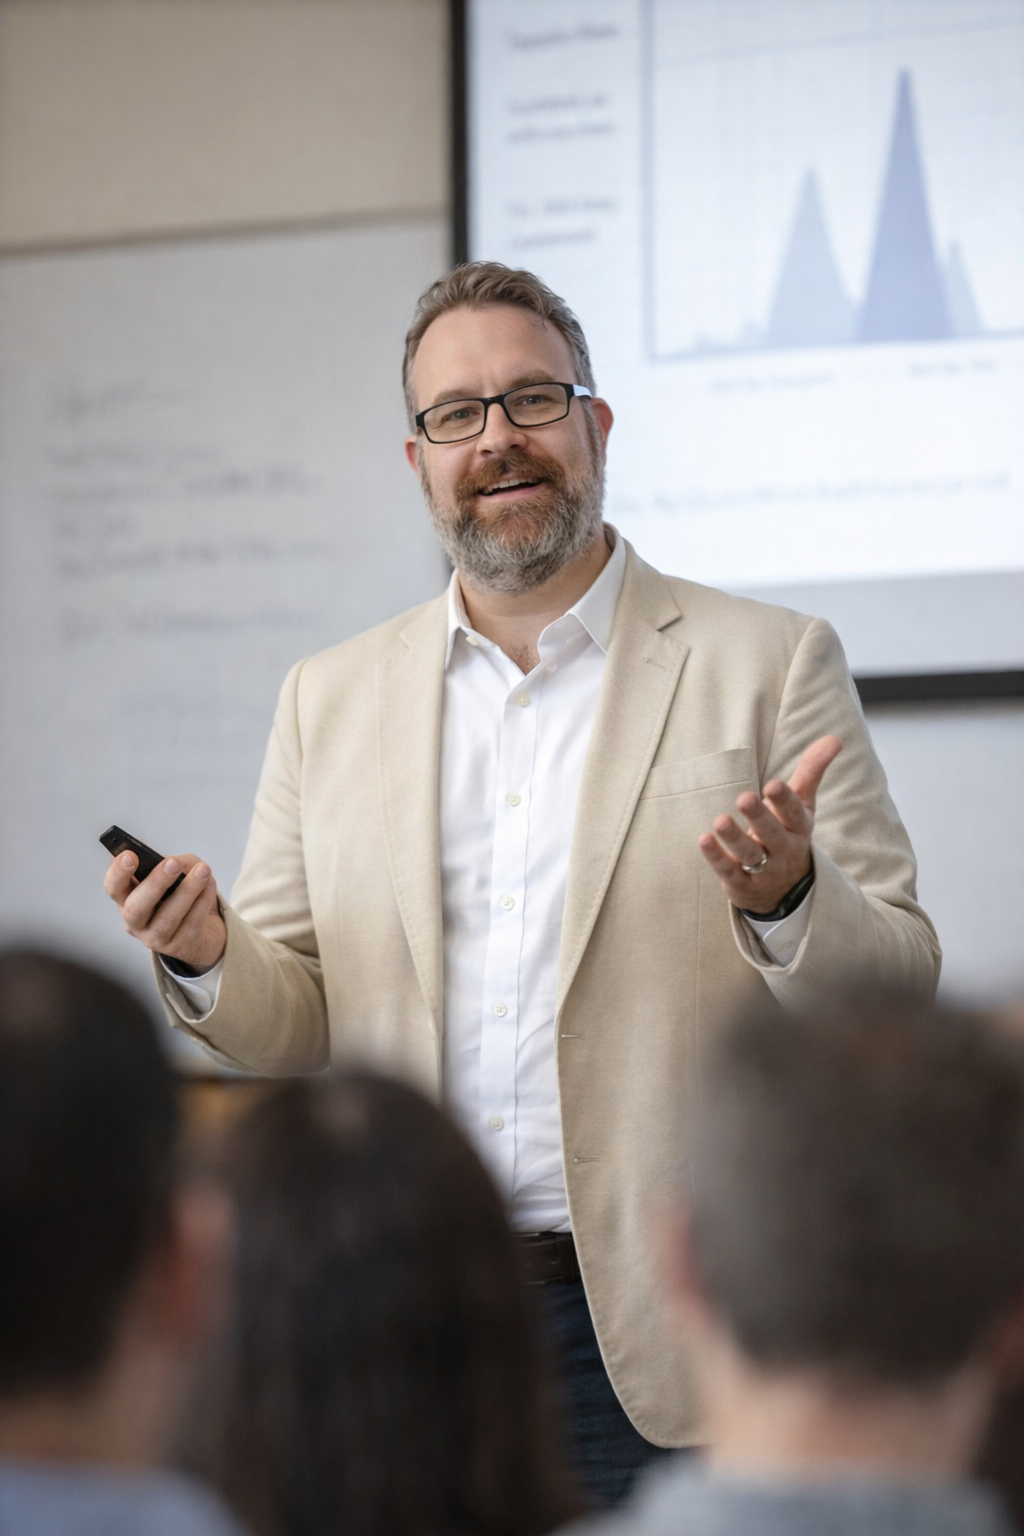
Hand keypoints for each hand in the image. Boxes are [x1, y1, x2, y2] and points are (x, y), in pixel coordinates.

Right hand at [104, 850, 226, 970]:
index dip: (118, 872)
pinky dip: (202, 902)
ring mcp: (155, 938)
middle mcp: (135, 922)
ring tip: (202, 871)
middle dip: (154, 884)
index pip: (113, 887)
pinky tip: (209, 886)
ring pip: (167, 918)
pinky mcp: (179, 947)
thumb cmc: (182, 893)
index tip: (130, 855)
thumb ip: (177, 861)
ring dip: (187, 891)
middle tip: (171, 864)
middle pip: (136, 908)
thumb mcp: (178, 870)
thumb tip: (178, 863)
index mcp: (127, 898)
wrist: (205, 928)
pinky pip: (191, 924)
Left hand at [697, 735, 842, 914]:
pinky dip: (716, 858)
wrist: (787, 889)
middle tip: (743, 798)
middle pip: (772, 834)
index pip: (794, 813)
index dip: (784, 800)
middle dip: (759, 817)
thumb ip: (812, 771)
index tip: (773, 785)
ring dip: (734, 838)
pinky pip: (730, 872)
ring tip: (720, 821)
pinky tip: (704, 840)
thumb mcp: (803, 805)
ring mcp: (764, 870)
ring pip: (750, 855)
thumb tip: (834, 738)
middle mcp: (784, 850)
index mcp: (798, 828)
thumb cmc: (790, 833)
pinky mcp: (743, 885)